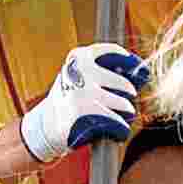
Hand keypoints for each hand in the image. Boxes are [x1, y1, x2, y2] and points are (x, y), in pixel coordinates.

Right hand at [16, 44, 147, 167]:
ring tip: (121, 118)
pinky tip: (119, 131)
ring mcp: (82, 92)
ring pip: (122, 104)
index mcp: (79, 57)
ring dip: (126, 113)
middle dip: (129, 96)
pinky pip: (116, 122)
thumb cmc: (68, 99)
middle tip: (127, 104)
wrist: (44, 125)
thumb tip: (138, 73)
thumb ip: (100, 70)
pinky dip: (121, 129)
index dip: (127, 60)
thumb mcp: (76, 76)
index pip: (110, 52)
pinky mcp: (84, 113)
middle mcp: (81, 71)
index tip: (136, 68)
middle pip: (124, 84)